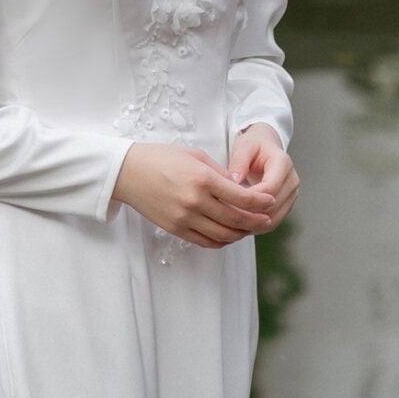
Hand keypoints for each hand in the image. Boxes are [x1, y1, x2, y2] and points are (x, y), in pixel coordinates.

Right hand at [112, 141, 276, 246]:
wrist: (127, 172)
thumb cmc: (161, 158)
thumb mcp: (195, 156)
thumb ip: (220, 173)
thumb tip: (240, 189)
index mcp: (203, 179)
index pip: (242, 197)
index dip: (260, 202)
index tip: (270, 202)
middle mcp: (195, 201)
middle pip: (236, 220)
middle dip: (256, 222)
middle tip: (267, 220)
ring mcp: (185, 218)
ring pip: (223, 235)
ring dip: (240, 234)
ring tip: (249, 228)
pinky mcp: (176, 229)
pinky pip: (206, 241)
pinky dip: (222, 241)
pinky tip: (229, 234)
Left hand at [228, 124, 298, 232]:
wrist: (266, 148)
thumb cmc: (255, 146)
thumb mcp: (244, 147)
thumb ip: (239, 162)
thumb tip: (234, 181)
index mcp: (283, 163)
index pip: (269, 189)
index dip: (249, 200)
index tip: (229, 203)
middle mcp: (292, 180)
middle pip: (273, 207)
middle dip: (249, 214)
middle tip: (226, 218)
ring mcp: (292, 194)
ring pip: (274, 218)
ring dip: (253, 224)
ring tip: (232, 225)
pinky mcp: (287, 204)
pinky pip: (274, 221)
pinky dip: (257, 226)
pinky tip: (241, 225)